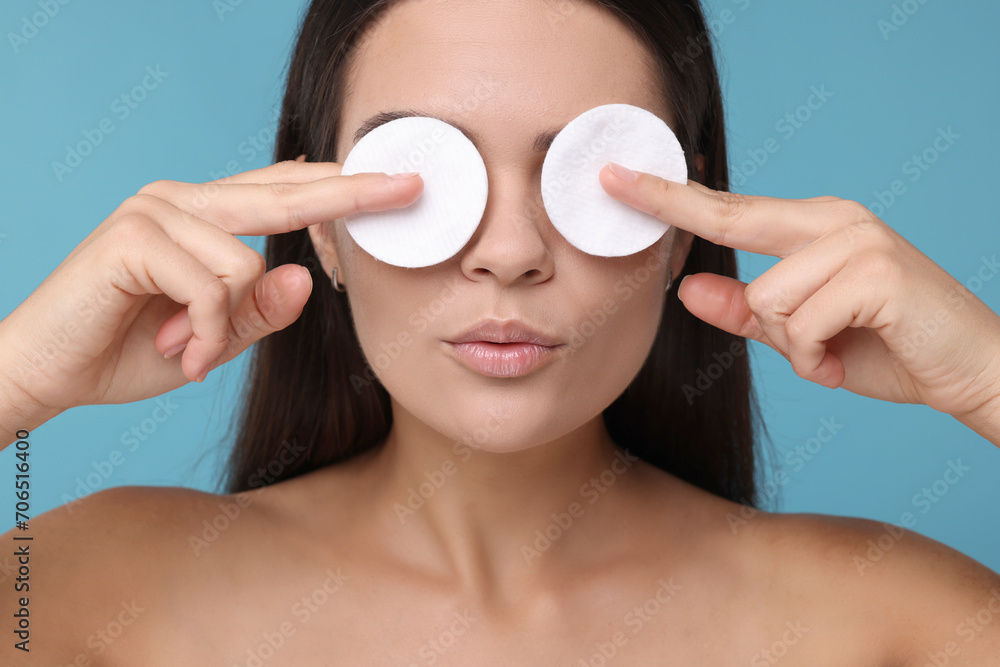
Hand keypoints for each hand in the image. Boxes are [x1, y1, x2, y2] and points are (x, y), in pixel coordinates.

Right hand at [0, 158, 422, 416]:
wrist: (45, 373)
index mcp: (202, 213)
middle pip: (283, 192)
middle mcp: (181, 198)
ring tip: (193, 352)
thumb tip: (307, 278)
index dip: (341, 187)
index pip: (283, 190)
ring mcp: (154, 210)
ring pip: (244, 261)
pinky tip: (181, 351)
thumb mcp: (217, 336)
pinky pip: (210, 285)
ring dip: (226, 326)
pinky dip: (205, 332)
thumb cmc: (130, 350)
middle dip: (351, 195)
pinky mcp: (132, 236)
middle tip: (410, 188)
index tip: (398, 184)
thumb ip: (261, 308)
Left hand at [599, 162, 999, 425]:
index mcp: (815, 229)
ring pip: (768, 297)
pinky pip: (802, 323)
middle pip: (732, 220)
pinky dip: (816, 359)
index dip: (669, 195)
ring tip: (831, 353)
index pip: (730, 210)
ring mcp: (858, 240)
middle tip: (610, 177)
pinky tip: (844, 361)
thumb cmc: (887, 348)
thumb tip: (687, 289)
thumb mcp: (802, 335)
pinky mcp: (877, 270)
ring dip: (792, 345)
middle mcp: (835, 221)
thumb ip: (748, 312)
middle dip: (668, 203)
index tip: (618, 177)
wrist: (973, 370)